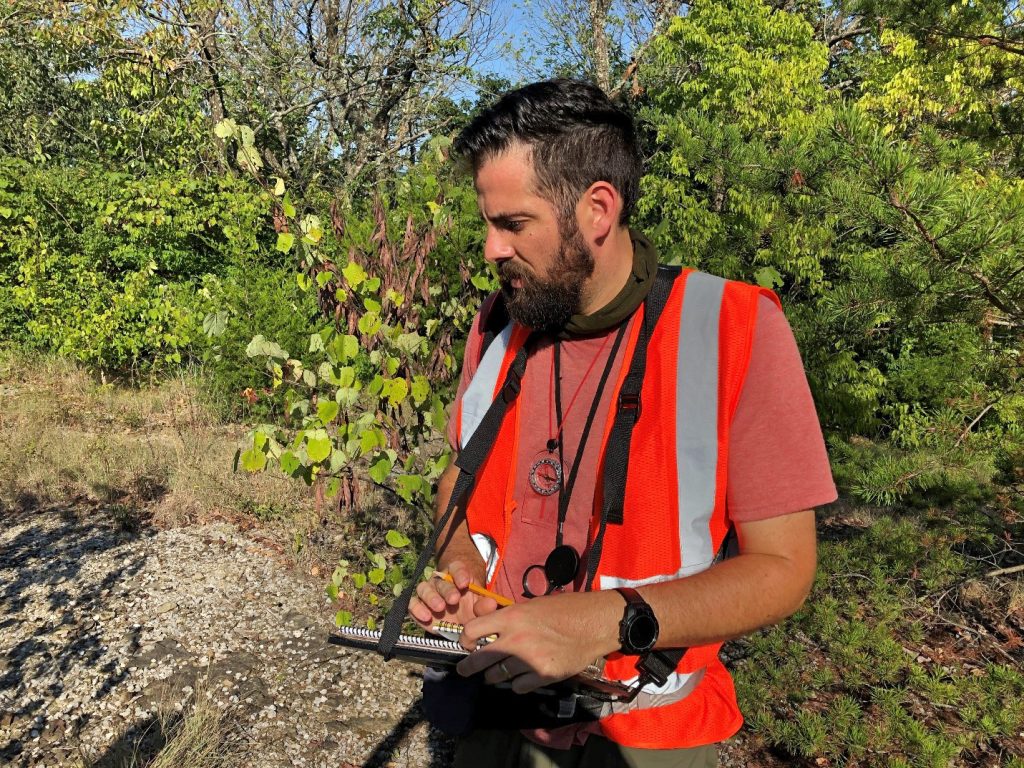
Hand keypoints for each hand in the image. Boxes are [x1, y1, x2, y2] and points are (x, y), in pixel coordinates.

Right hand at [409, 559, 498, 630]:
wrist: (461, 619)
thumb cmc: (472, 607)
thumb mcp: (481, 605)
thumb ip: (485, 605)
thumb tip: (491, 604)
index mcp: (457, 574)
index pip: (457, 567)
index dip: (460, 573)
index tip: (465, 583)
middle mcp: (440, 581)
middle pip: (440, 580)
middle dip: (447, 589)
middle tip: (454, 599)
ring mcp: (428, 593)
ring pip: (423, 588)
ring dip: (431, 597)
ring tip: (440, 607)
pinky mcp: (419, 606)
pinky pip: (412, 603)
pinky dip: (416, 609)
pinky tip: (426, 616)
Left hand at [455, 590, 621, 693]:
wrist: (592, 623)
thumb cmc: (563, 609)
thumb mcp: (530, 605)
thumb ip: (507, 616)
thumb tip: (486, 625)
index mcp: (511, 617)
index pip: (472, 630)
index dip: (465, 638)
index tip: (467, 643)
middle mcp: (515, 640)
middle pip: (479, 659)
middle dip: (468, 667)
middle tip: (465, 670)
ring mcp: (528, 660)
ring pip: (496, 676)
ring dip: (493, 676)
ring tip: (494, 675)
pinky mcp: (542, 675)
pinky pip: (518, 687)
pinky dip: (517, 684)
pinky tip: (520, 679)